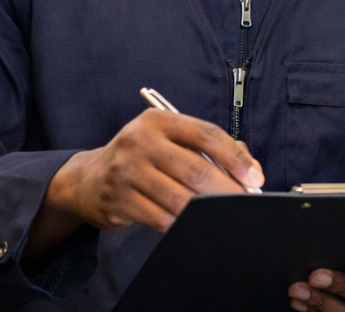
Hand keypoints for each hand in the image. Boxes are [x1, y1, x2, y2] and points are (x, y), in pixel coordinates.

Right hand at [23, 110, 263, 262]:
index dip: (235, 157)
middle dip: (227, 190)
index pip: (206, 135)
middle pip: (196, 169)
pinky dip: (183, 224)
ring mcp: (127, 171)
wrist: (90, 179)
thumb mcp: (171, 140)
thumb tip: (250, 170)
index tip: (255, 178)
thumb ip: (210, 149)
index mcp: (160, 120)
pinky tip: (193, 224)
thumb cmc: (144, 158)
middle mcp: (141, 141)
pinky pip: (162, 218)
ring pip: (180, 198)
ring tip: (222, 215)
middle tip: (244, 203)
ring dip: (207, 211)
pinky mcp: (119, 200)